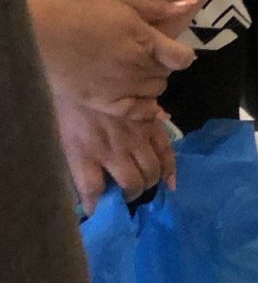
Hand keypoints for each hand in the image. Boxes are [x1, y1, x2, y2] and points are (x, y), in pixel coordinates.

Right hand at [28, 0, 196, 116]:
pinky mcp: (103, 102)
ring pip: (155, 92)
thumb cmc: (84, 14)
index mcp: (147, 41)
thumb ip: (160, 8)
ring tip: (134, 74)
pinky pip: (136, 112)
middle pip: (166, 74)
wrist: (44, 35)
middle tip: (144, 58)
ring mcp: (121, 87)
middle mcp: (138, 66)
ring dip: (150, 84)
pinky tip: (143, 103)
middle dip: (161, 66)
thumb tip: (191, 4)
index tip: (172, 52)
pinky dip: (145, 109)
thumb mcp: (125, 3)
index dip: (181, 55)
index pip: (182, 58)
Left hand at [55, 98, 175, 214]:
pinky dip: (170, 170)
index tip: (97, 209)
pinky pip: (166, 150)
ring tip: (144, 186)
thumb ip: (76, 168)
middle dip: (132, 194)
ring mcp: (136, 137)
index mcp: (88, 154)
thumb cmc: (68, 109)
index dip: (96, 205)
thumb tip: (86, 196)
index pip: (94, 190)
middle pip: (133, 183)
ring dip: (149, 183)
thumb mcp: (63, 140)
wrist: (83, 73)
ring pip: (151, 171)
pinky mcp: (150, 125)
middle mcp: (115, 150)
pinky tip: (170, 183)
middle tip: (127, 194)